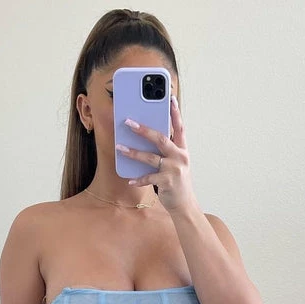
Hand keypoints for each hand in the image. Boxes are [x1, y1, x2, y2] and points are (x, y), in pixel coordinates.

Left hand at [115, 94, 198, 213]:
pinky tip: (130, 180)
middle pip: (160, 138)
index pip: (179, 127)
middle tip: (129, 122)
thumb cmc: (177, 182)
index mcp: (182, 149)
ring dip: (133, 153)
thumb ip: (167, 150)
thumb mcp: (176, 163)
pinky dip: (138, 179)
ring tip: (120, 148)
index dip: (175, 112)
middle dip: (143, 129)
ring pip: (150, 157)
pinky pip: (148, 178)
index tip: (170, 98)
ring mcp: (174, 169)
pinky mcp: (167, 182)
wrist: (184, 205)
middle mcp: (180, 156)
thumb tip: (149, 137)